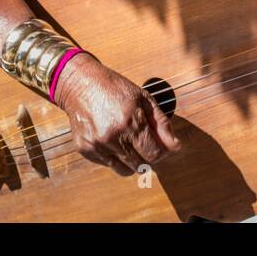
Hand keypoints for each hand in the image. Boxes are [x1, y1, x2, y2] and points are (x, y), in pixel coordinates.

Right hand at [53, 53, 180, 175]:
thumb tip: (175, 146)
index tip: (161, 146)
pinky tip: (114, 140)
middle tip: (146, 143)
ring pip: (125, 170)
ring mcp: (98, 145)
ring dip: (133, 161)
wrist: (81, 85)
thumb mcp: (144, 99)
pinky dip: (115, 158)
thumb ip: (161, 123)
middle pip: (141, 165)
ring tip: (130, 143)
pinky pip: (108, 165)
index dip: (162, 152)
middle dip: (148, 156)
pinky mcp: (86, 150)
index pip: (154, 154)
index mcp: (131, 122)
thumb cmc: (115, 88)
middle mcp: (114, 136)